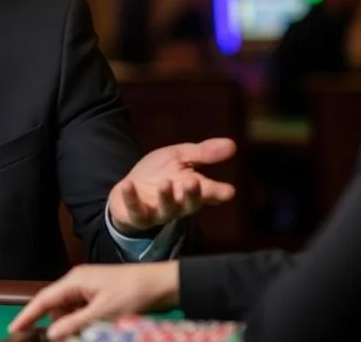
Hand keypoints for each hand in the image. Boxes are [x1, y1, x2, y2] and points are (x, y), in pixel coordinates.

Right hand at [8, 262, 178, 339]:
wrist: (161, 284)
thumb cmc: (134, 293)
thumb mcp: (103, 312)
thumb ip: (75, 323)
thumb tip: (51, 334)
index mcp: (75, 280)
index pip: (44, 299)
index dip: (27, 314)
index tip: (13, 328)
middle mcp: (78, 281)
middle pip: (55, 306)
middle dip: (54, 325)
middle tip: (57, 339)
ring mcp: (89, 288)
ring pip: (68, 311)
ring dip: (71, 325)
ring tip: (84, 333)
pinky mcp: (99, 295)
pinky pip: (81, 311)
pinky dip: (82, 323)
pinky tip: (90, 330)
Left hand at [109, 137, 236, 234]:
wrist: (129, 188)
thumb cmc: (159, 172)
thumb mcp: (179, 157)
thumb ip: (203, 153)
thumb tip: (233, 144)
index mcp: (192, 190)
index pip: (209, 193)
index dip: (219, 193)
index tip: (229, 191)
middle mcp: (178, 204)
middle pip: (189, 204)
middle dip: (193, 195)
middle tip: (194, 182)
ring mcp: (158, 212)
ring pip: (166, 210)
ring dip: (166, 197)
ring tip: (166, 183)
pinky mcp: (137, 216)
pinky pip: (136, 211)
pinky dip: (131, 198)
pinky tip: (128, 184)